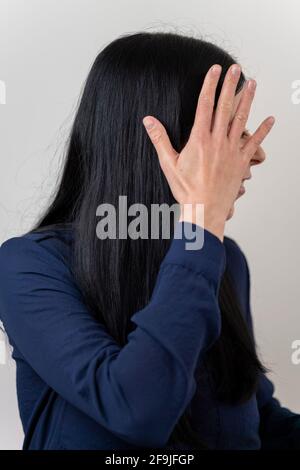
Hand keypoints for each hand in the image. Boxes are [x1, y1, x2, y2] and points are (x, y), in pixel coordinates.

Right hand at [142, 63, 274, 241]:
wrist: (205, 209)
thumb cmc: (187, 189)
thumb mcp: (168, 163)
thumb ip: (159, 139)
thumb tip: (148, 120)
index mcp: (199, 139)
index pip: (205, 105)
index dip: (210, 85)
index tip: (215, 70)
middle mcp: (217, 141)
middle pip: (225, 107)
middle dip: (230, 85)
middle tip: (235, 68)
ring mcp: (231, 151)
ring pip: (241, 120)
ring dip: (247, 100)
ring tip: (252, 84)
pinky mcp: (241, 162)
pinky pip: (254, 143)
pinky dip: (263, 130)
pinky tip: (270, 119)